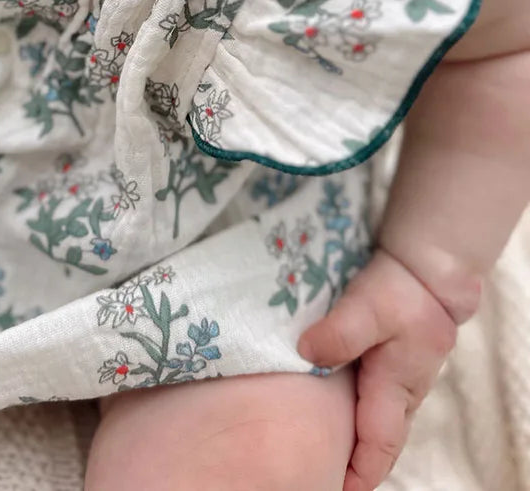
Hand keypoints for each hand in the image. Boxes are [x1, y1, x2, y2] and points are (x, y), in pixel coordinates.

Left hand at [297, 248, 457, 490]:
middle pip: (376, 443)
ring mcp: (399, 380)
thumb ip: (340, 333)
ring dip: (352, 437)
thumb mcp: (367, 307)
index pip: (378, 450)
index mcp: (395, 389)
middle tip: (315, 471)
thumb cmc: (401, 290)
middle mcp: (401, 394)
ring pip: (374, 422)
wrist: (428, 267)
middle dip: (351, 463)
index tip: (332, 488)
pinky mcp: (390, 362)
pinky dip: (352, 411)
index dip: (357, 476)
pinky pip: (371, 400)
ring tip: (313, 446)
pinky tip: (325, 405)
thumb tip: (306, 353)